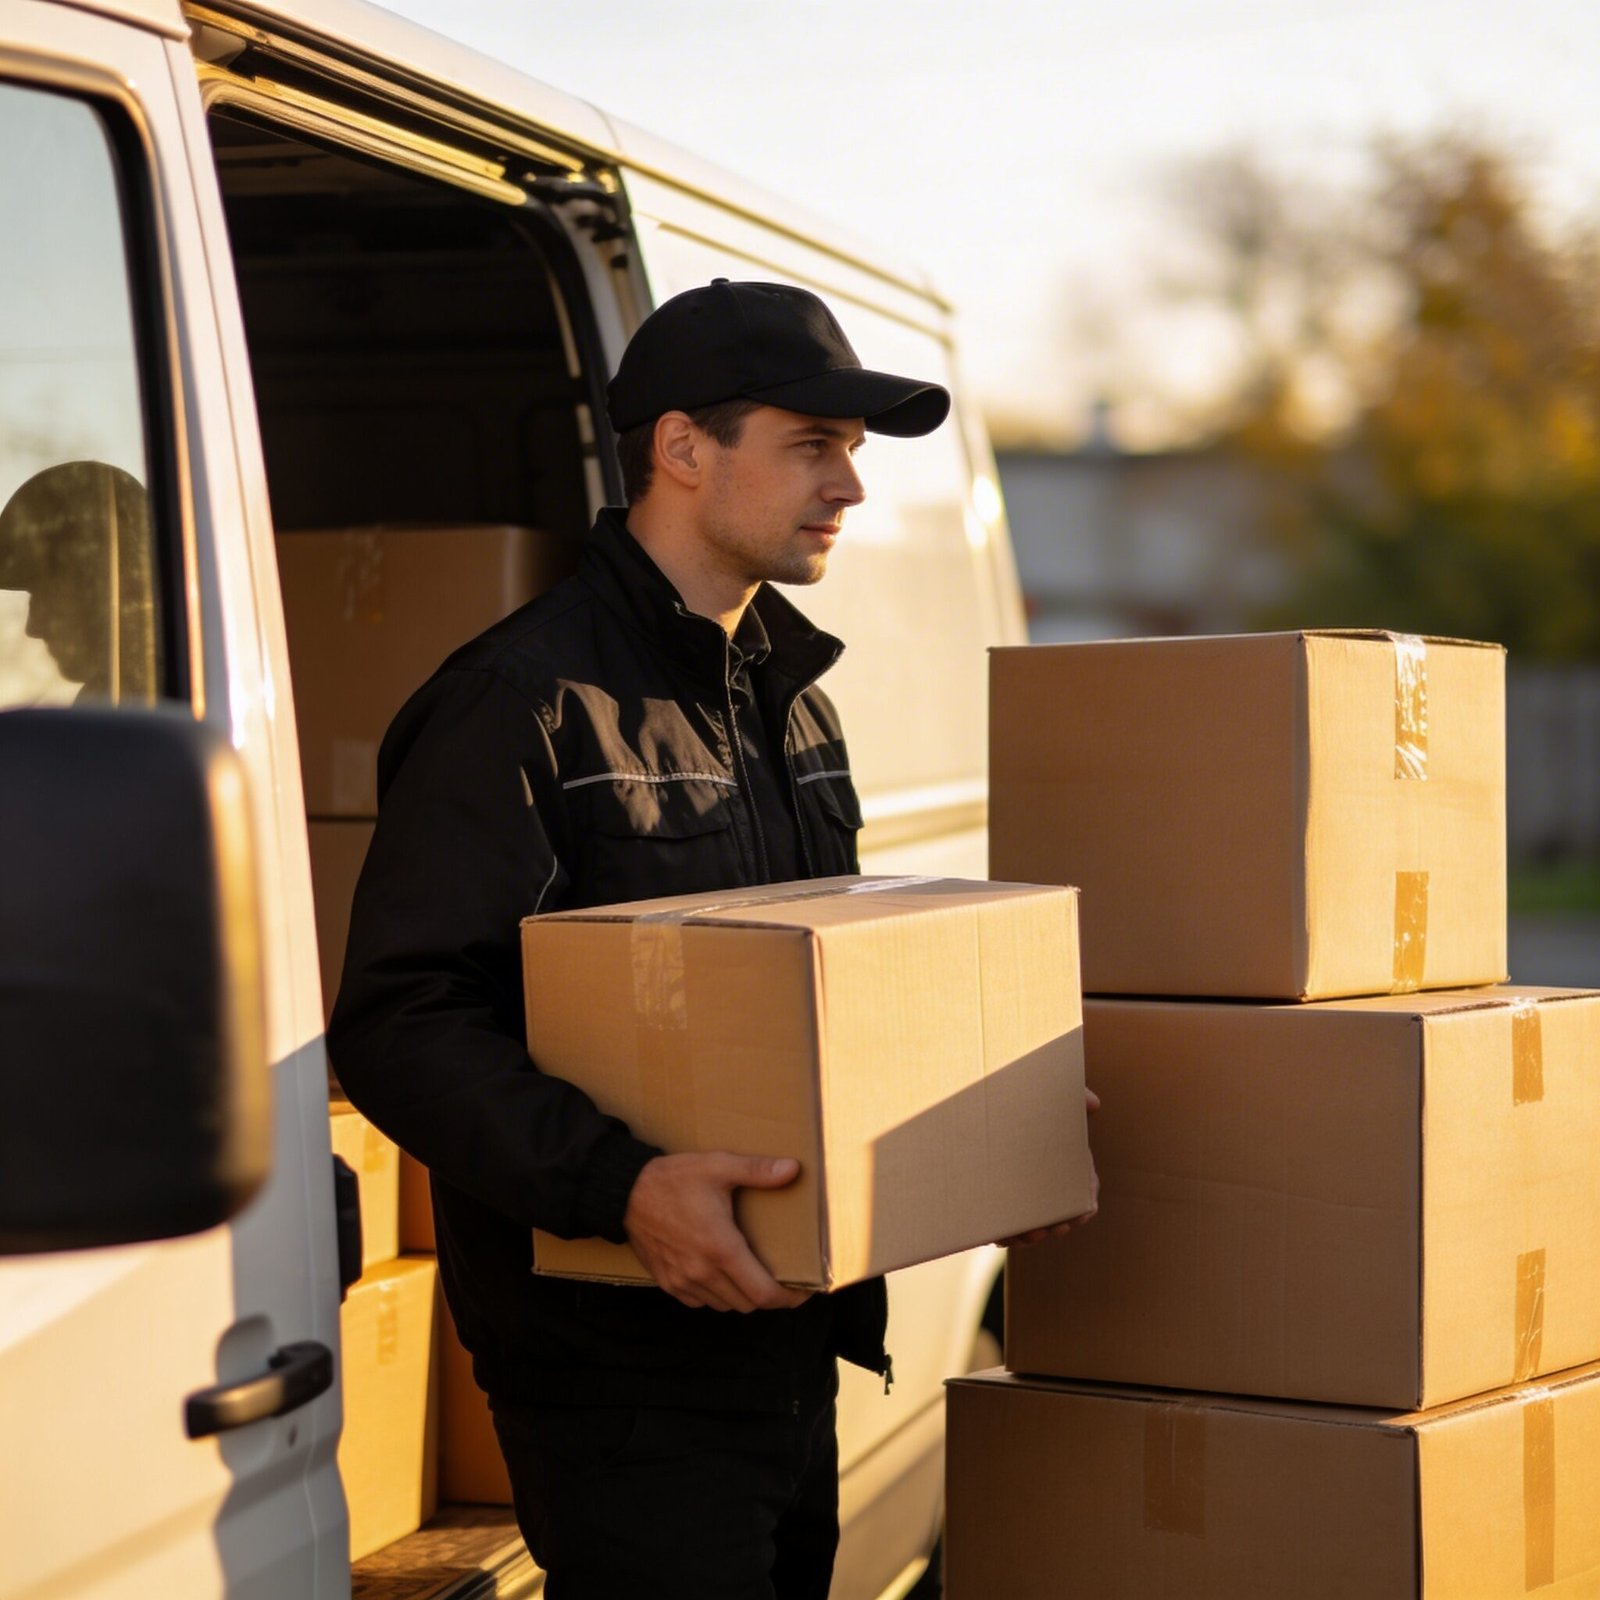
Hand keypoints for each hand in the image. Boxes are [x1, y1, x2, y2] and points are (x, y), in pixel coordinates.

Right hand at [623, 1151, 809, 1311]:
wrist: (626, 1192)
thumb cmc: (674, 1179)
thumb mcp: (718, 1166)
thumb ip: (757, 1171)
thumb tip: (793, 1169)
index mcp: (721, 1248)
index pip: (762, 1293)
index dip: (787, 1298)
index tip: (801, 1292)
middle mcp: (702, 1272)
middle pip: (747, 1304)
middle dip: (768, 1296)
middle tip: (780, 1279)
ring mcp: (683, 1281)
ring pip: (724, 1306)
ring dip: (741, 1296)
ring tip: (752, 1276)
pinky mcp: (668, 1283)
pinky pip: (701, 1303)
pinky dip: (716, 1296)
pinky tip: (720, 1275)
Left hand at [996, 1085, 1100, 1247]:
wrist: (983, 1109)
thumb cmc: (1024, 1103)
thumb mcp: (1050, 1097)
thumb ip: (1074, 1096)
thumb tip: (1095, 1103)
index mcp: (1065, 1167)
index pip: (1085, 1194)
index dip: (1085, 1207)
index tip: (1083, 1213)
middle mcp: (1047, 1188)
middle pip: (1059, 1217)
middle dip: (1057, 1225)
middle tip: (1053, 1227)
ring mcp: (1023, 1200)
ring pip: (1032, 1229)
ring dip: (1030, 1236)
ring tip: (1024, 1234)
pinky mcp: (999, 1207)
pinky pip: (1004, 1231)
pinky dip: (1003, 1236)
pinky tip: (999, 1236)